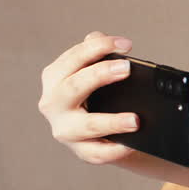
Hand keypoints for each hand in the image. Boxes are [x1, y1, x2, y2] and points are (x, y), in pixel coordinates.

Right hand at [38, 31, 139, 163]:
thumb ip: (95, 53)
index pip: (73, 58)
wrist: (101, 130)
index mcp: (55, 78)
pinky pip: (98, 152)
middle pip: (73, 87)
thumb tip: (97, 36)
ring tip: (135, 120)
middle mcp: (53, 103)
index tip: (126, 44)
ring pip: (86, 125)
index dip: (98, 47)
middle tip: (127, 68)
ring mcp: (65, 129)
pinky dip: (116, 149)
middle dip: (99, 75)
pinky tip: (132, 144)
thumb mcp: (94, 71)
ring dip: (111, 121)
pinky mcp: (81, 151)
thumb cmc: (96, 93)